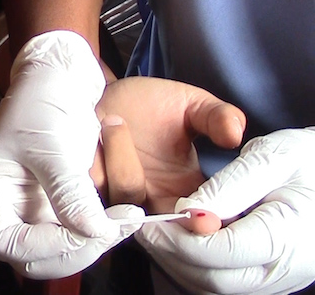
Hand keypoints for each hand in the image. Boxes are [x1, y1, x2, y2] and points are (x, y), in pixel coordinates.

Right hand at [0, 31, 144, 278]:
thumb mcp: (51, 145)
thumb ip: (69, 191)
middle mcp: (8, 207)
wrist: (61, 77)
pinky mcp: (61, 206)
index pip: (0, 240)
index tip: (76, 231)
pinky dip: (101, 233)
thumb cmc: (41, 102)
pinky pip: (79, 234)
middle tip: (108, 230)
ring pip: (58, 252)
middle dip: (71, 251)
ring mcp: (35, 209)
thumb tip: (94, 233)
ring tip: (123, 221)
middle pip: (29, 256)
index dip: (37, 246)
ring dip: (92, 246)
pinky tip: (123, 217)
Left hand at [91, 76, 244, 212]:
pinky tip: (97, 130)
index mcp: (184, 189)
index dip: (205, 226)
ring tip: (114, 120)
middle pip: (164, 228)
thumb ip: (217, 117)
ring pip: (124, 196)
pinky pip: (90, 186)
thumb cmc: (153, 103)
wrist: (105, 92)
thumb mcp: (193, 105)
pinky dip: (94, 161)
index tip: (207, 218)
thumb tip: (234, 133)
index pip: (201, 220)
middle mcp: (152, 199)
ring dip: (121, 160)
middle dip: (167, 219)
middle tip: (155, 177)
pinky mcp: (85, 185)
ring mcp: (117, 194)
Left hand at [136, 127, 314, 294]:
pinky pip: (223, 283)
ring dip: (178, 263)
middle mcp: (283, 270)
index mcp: (286, 236)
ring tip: (158, 233)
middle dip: (171, 254)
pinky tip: (179, 241)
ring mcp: (277, 280)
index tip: (151, 221)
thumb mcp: (272, 158)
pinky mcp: (268, 280)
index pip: (217, 252)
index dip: (177, 238)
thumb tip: (187, 211)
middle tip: (145, 228)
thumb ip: (229, 186)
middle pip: (211, 278)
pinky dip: (194, 266)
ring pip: (213, 287)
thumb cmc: (307, 161)